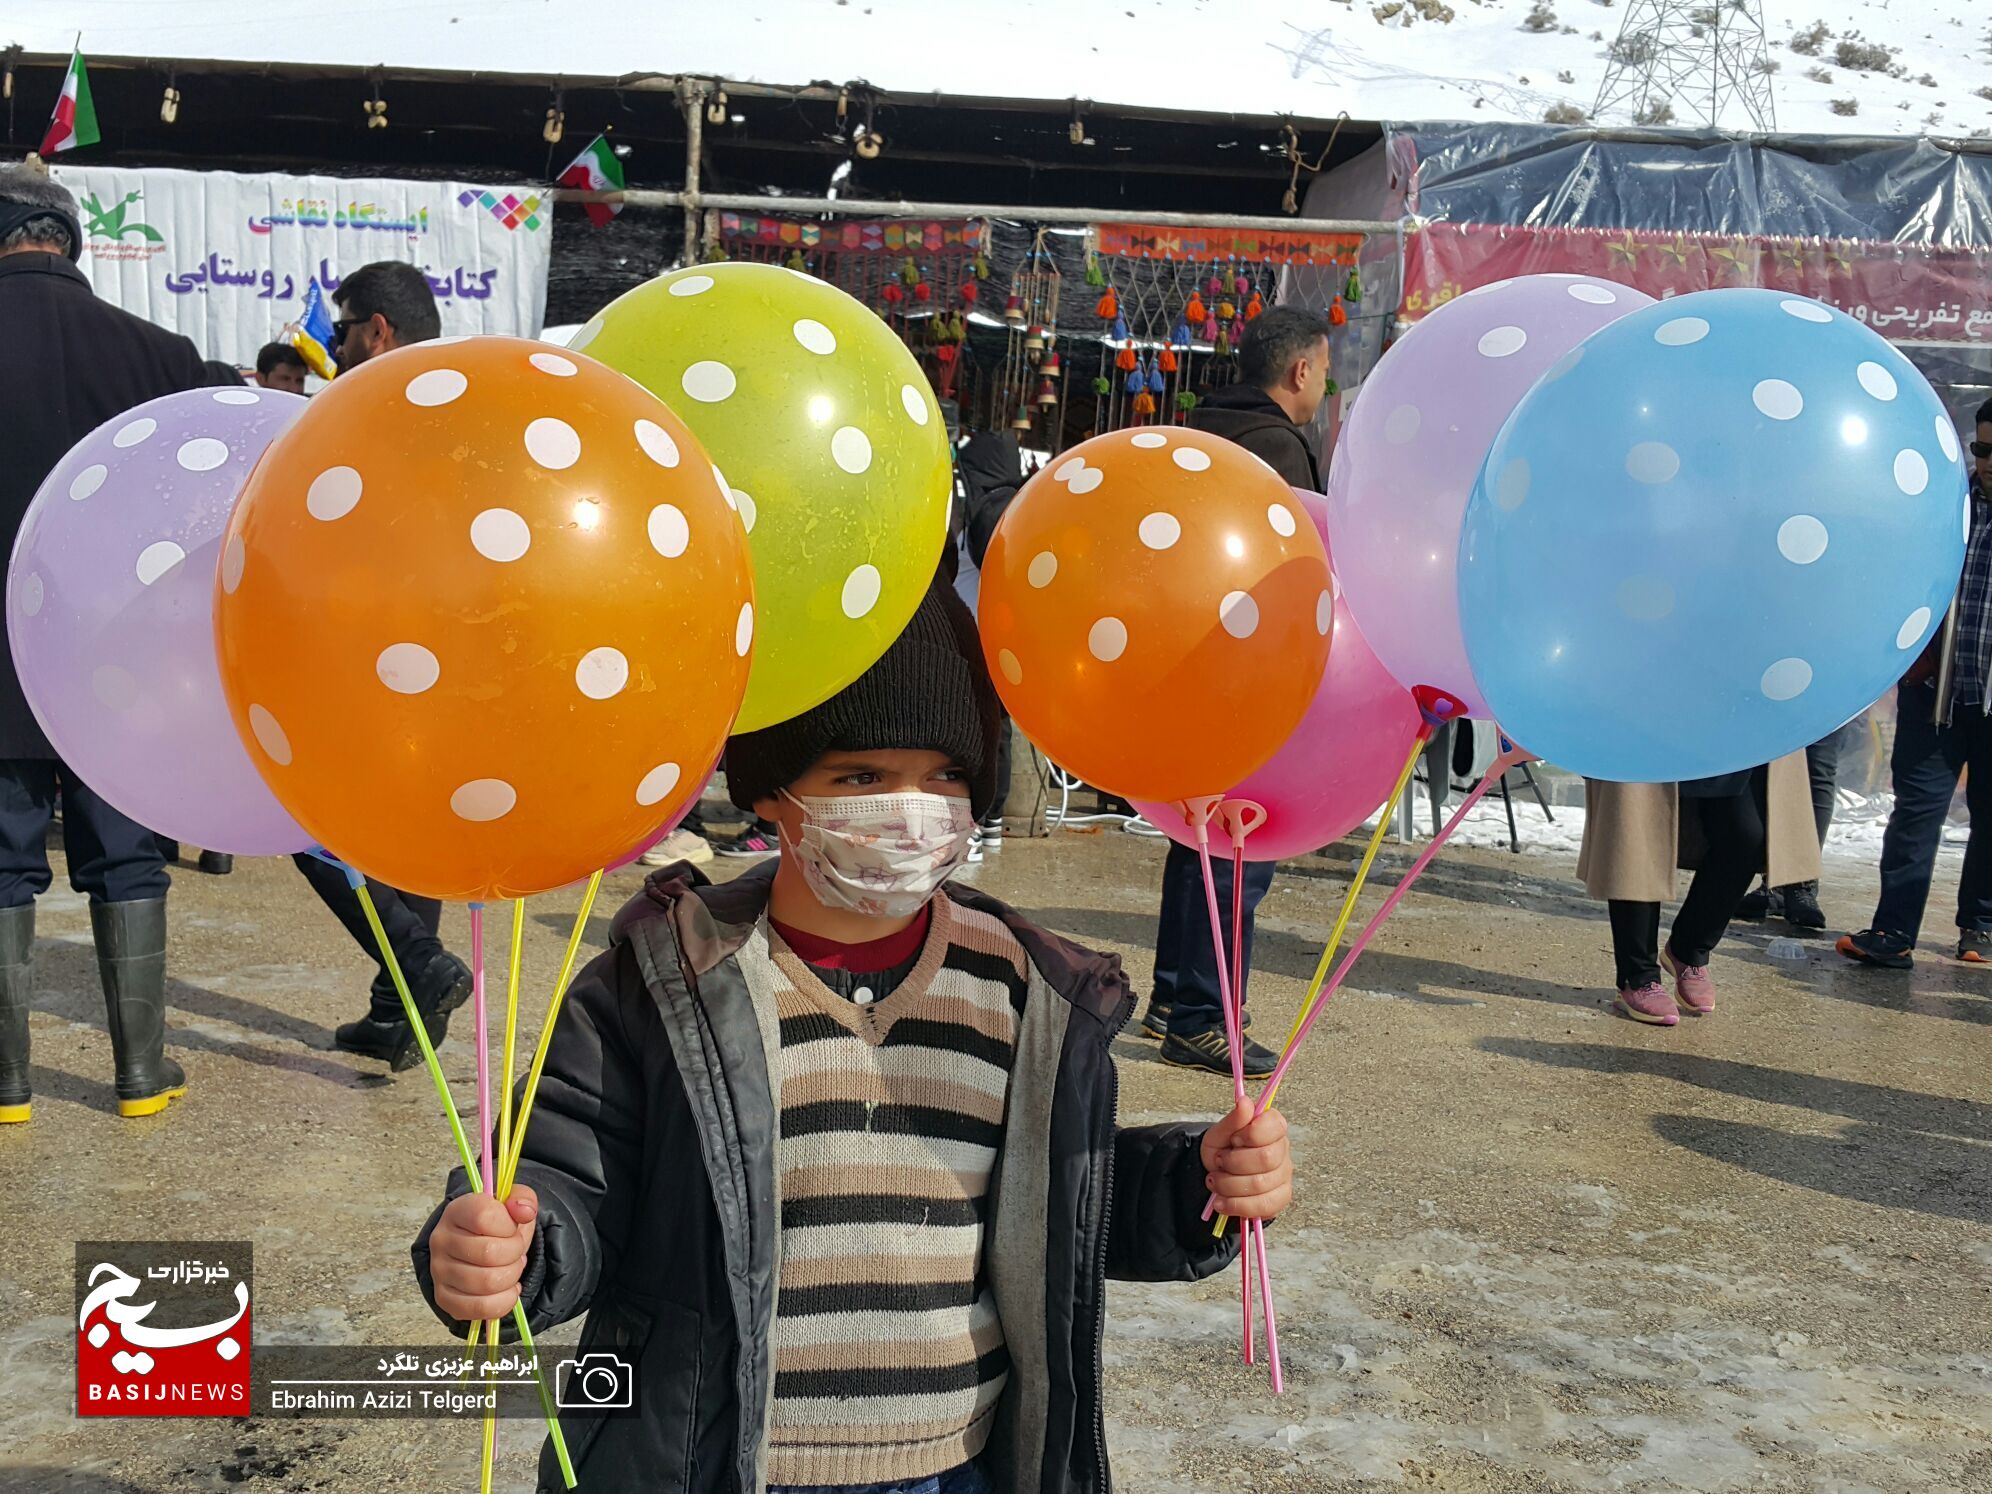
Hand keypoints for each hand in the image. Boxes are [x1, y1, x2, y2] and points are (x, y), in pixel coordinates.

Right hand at [429, 1185, 536, 1321]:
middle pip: (489, 1253)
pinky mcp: (444, 1298)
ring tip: (510, 1268)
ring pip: (487, 1282)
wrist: (481, 1244)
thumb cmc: (497, 1224)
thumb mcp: (513, 1203)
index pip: (484, 1217)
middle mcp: (441, 1240)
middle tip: (515, 1252)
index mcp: (457, 1211)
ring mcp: (439, 1271)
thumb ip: (522, 1199)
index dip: (508, 1225)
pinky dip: (504, 1302)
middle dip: (515, 1254)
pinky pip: (480, 1308)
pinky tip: (507, 1289)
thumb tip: (525, 1211)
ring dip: (511, 1277)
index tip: (511, 1228)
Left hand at [1201, 1103, 1291, 1220]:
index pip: (1273, 1127)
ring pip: (1260, 1185)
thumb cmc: (1221, 1150)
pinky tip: (1222, 1201)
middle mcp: (1283, 1150)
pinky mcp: (1280, 1198)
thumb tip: (1244, 1101)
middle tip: (1219, 1162)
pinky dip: (1236, 1205)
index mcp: (1273, 1127)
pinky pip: (1262, 1206)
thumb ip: (1233, 1119)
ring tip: (1216, 1181)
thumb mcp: (1219, 1133)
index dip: (1250, 1134)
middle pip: (1266, 1158)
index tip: (1233, 1140)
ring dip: (1229, 1185)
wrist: (1215, 1175)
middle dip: (1234, 1162)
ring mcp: (1284, 1176)